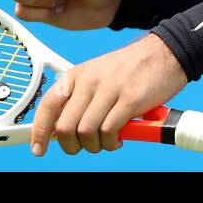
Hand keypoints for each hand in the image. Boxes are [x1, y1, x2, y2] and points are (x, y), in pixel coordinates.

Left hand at [29, 33, 187, 157]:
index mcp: (77, 75)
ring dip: (94, 146)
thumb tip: (62, 129)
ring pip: (86, 132)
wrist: (163, 53)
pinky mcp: (129, 99)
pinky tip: (118, 138)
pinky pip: (109, 132)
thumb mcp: (97, 76)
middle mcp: (89, 81)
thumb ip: (80, 98)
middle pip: (65, 126)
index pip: (48, 105)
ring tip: (106, 141)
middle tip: (85, 146)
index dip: (40, 131)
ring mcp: (109, 89)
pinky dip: (111, 143)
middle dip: (72, 145)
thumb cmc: (130, 70)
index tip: (39, 149)